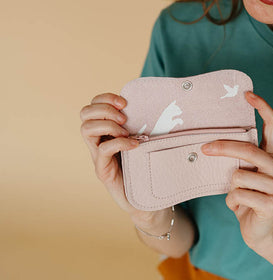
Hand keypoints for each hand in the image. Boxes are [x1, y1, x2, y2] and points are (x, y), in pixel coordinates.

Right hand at [79, 92, 170, 227]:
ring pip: (86, 129)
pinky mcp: (103, 170)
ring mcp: (98, 156)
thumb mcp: (146, 139)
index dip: (105, 98)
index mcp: (106, 130)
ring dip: (108, 124)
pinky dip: (119, 143)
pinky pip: (103, 149)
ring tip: (127, 131)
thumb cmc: (148, 166)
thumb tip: (163, 103)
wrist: (147, 200)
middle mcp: (98, 141)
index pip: (93, 105)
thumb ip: (144, 124)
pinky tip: (135, 145)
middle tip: (124, 116)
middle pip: (84, 113)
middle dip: (104, 108)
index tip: (125, 102)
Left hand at [201, 91, 272, 252]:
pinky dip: (232, 202)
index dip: (262, 107)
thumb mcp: (244, 173)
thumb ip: (239, 158)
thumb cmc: (247, 196)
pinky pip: (239, 194)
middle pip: (248, 149)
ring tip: (238, 195)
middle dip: (223, 147)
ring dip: (230, 187)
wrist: (261, 231)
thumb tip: (209, 144)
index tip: (247, 94)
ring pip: (239, 175)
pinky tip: (240, 207)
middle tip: (204, 149)